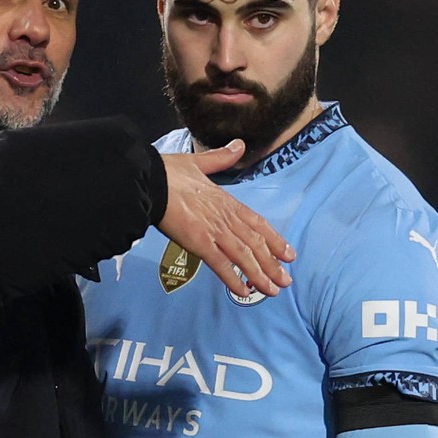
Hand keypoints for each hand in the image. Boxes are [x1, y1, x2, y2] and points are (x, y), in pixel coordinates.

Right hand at [158, 141, 295, 297]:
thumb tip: (238, 145)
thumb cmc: (168, 172)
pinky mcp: (199, 242)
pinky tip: (243, 292)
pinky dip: (233, 279)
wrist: (149, 180)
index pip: (257, 223)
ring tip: (272, 290)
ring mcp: (214, 231)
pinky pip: (220, 265)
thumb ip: (221, 158)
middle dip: (273, 264)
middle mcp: (225, 218)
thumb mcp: (199, 162)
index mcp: (226, 201)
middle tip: (286, 281)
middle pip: (255, 244)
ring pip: (244, 256)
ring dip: (260, 275)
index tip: (288, 253)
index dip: (275, 240)